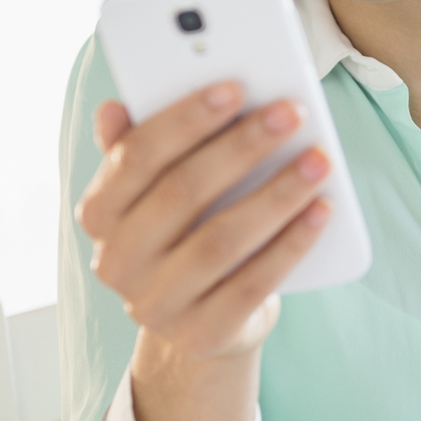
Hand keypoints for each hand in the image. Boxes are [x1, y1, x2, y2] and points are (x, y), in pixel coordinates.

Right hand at [76, 82, 331, 420]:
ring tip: (317, 160)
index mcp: (99, 214)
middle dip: (242, 147)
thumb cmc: (183, 234)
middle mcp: (117, 262)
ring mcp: (156, 304)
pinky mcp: (202, 334)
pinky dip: (291, 245)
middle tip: (289, 113)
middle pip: (183, 193)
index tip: (234, 86)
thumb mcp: (156, 192)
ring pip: (221, 240)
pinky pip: (254, 284)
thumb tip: (114, 107)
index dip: (185, 119)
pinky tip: (321, 211)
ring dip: (276, 194)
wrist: (201, 322)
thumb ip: (140, 148)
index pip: (135, 157)